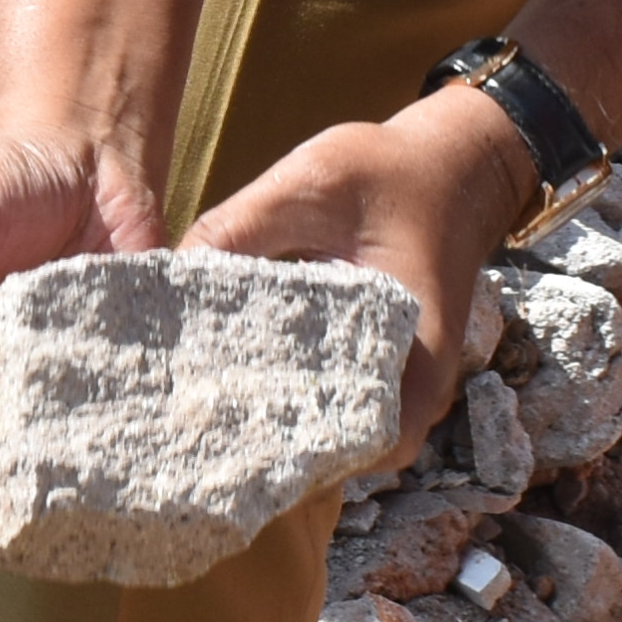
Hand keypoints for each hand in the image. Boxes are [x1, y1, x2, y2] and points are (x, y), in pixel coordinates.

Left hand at [180, 84, 537, 432]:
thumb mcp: (313, 181)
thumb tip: (167, 274)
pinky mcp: (378, 366)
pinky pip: (333, 401)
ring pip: (334, 434)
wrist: (454, 165)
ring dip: (276, 424)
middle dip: (266, 448)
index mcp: (415, 359)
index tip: (219, 435)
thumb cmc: (395, 173)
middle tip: (193, 428)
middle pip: (337, 455)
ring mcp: (399, 383)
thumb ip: (240, 225)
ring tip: (202, 409)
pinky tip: (231, 376)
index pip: (355, 448)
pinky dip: (289, 395)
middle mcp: (413, 389)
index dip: (287, 456)